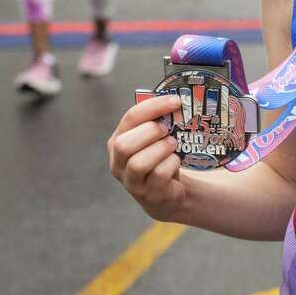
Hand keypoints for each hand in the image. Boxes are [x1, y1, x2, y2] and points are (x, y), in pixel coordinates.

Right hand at [108, 94, 187, 221]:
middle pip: (124, 144)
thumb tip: (177, 100)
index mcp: (118, 140)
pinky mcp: (148, 194)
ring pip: (138, 163)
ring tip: (173, 145)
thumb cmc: (160, 158)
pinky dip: (171, 164)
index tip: (176, 101)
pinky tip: (175, 161)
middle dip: (150, 132)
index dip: (153, 107)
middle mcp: (118, 162)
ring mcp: (131, 181)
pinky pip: (158, 176)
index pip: (130, 118)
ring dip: (161, 149)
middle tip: (168, 129)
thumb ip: (158, 122)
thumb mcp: (154, 139)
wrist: (166, 191)